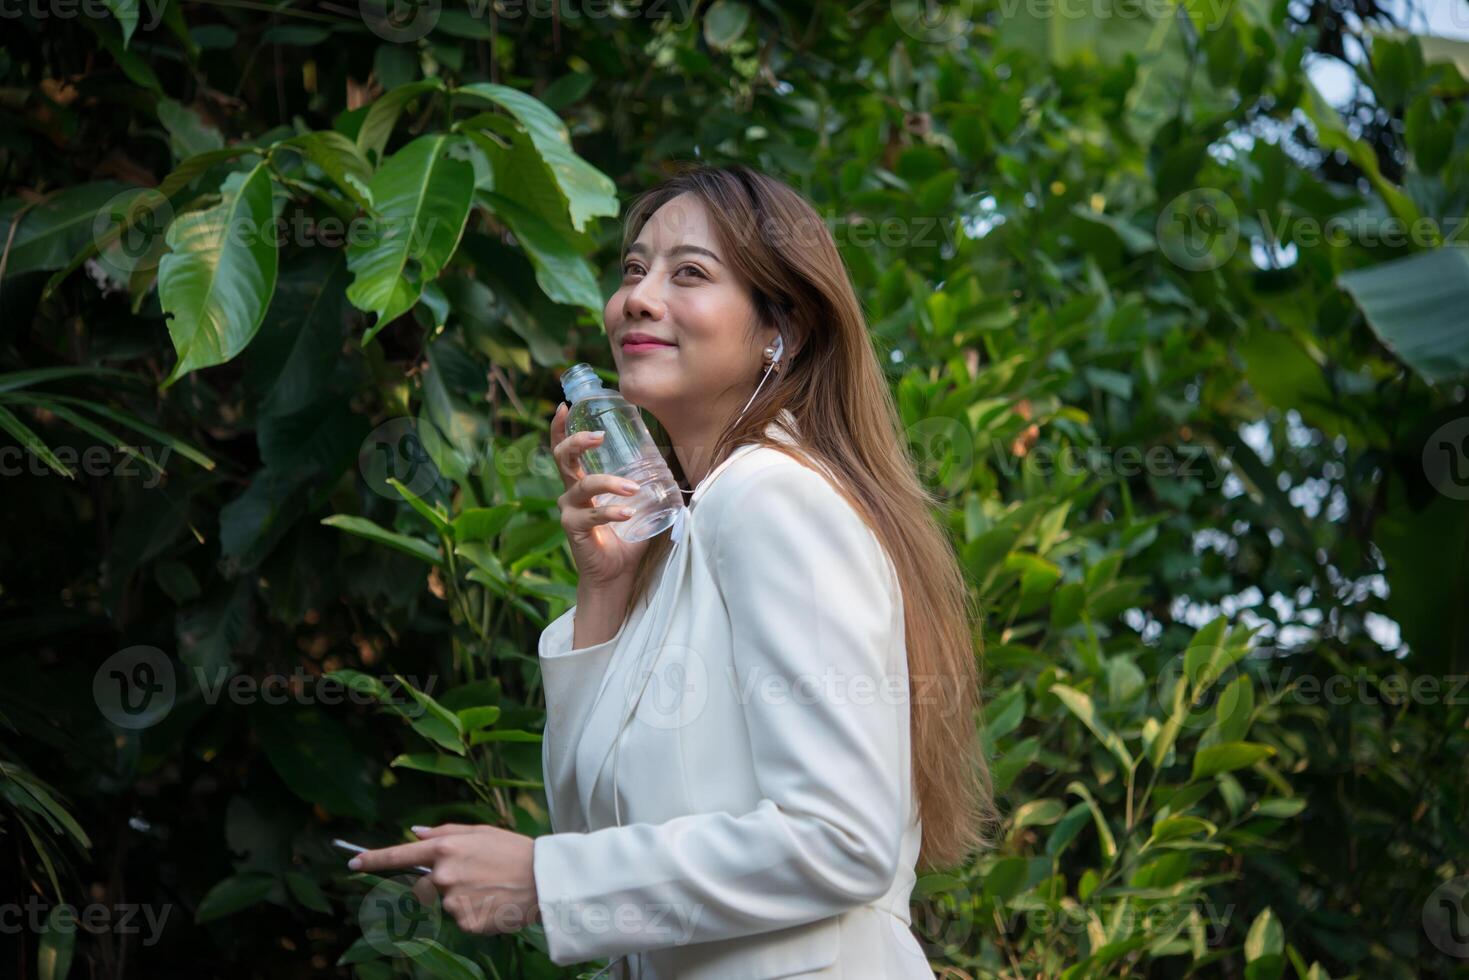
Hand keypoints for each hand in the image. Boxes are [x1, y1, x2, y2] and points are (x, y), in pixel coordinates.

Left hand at [348, 824, 541, 934]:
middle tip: (475, 877)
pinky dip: (475, 914)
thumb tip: (414, 834)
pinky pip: (461, 920)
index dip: (374, 859)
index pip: (400, 855)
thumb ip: (444, 833)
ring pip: (444, 905)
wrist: (544, 879)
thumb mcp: (480, 832)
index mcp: (445, 848)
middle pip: (423, 887)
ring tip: (490, 888)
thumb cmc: (513, 850)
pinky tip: (494, 903)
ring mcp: (452, 901)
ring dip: (461, 899)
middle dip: (442, 885)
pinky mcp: (465, 922)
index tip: (353, 863)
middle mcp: (443, 875)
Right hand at [551, 401, 650, 590]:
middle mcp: (570, 493)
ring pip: (583, 484)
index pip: (565, 450)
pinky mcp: (574, 529)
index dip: (561, 427)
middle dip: (578, 441)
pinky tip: (628, 513)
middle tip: (599, 437)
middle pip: (562, 458)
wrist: (616, 574)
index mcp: (582, 482)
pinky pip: (592, 515)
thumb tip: (675, 465)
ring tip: (632, 488)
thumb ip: (647, 485)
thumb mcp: (639, 504)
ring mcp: (570, 510)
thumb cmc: (626, 538)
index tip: (567, 406)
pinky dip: (611, 511)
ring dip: (610, 482)